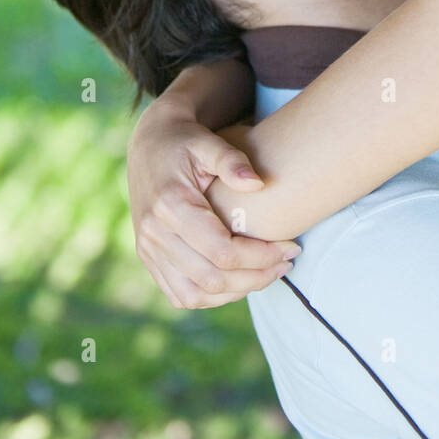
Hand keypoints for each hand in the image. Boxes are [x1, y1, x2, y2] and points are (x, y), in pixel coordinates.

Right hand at [127, 103, 300, 308]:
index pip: (222, 251)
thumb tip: (259, 184)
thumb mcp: (208, 142)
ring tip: (268, 274)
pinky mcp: (148, 258)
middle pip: (212, 278)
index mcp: (170, 206)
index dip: (260, 257)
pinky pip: (180, 294)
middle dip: (256, 277)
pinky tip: (239, 281)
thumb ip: (232, 161)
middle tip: (287, 263)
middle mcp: (154, 234)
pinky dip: (212, 297)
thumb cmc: (185, 141)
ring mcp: (148, 250)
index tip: (290, 247)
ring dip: (237, 292)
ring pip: (195, 294)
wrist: (150, 145)